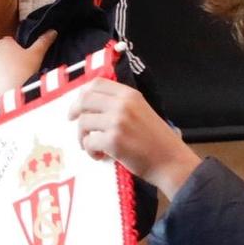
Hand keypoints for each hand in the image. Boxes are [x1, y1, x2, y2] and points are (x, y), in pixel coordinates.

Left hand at [0, 31, 56, 97]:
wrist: (15, 93)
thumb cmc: (26, 70)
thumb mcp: (37, 54)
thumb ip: (44, 41)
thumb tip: (53, 31)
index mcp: (3, 43)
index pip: (11, 41)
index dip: (19, 49)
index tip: (25, 58)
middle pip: (4, 53)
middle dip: (11, 58)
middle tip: (23, 68)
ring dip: (5, 69)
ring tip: (17, 77)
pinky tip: (9, 84)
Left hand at [70, 79, 198, 195]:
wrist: (170, 161)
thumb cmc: (157, 141)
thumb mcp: (142, 112)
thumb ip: (121, 105)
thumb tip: (92, 107)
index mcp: (130, 95)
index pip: (97, 83)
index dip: (82, 93)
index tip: (78, 105)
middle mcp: (123, 104)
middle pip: (85, 99)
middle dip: (74, 111)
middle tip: (73, 123)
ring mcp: (117, 122)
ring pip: (83, 122)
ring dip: (82, 137)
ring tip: (92, 147)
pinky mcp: (113, 141)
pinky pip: (89, 142)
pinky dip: (90, 151)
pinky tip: (100, 156)